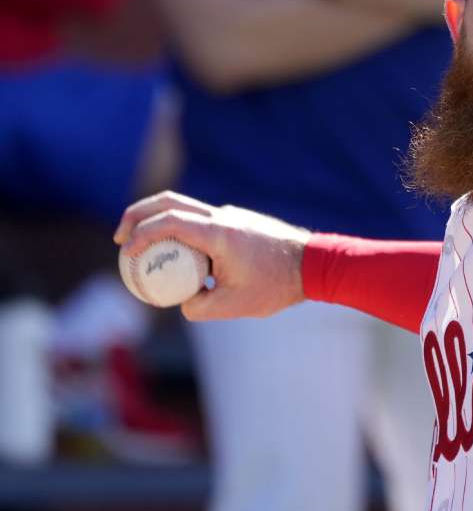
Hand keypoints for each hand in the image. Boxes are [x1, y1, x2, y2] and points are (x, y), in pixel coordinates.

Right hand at [113, 191, 311, 319]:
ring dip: (159, 223)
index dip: (140, 234)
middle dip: (137, 215)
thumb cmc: (278, 285)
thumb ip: (200, 308)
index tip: (127, 253)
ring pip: (185, 208)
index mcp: (219, 232)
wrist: (314, 265)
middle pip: (168, 202)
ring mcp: (231, 215)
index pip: (168, 222)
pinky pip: (201, 221)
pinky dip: (181, 231)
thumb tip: (183, 302)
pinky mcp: (237, 221)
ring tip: (145, 251)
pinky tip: (180, 258)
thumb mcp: (235, 305)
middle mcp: (223, 216)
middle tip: (121, 239)